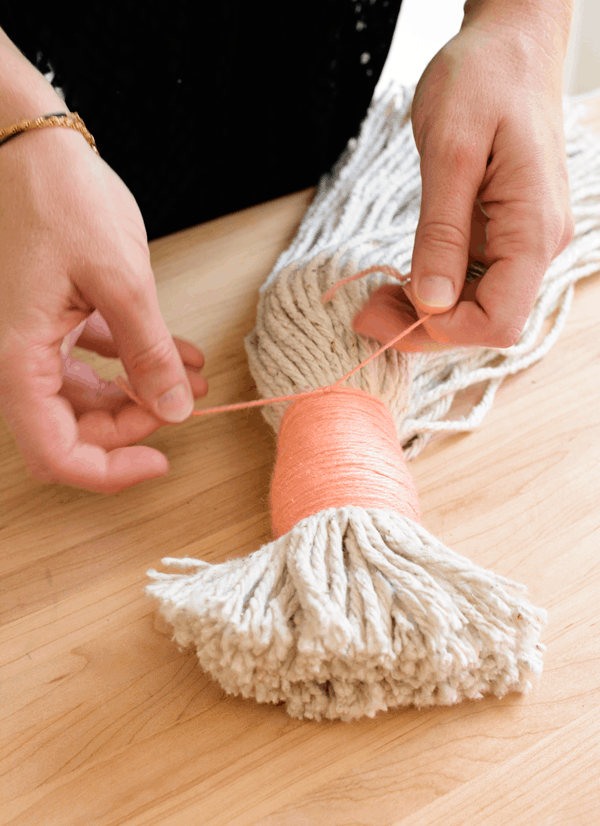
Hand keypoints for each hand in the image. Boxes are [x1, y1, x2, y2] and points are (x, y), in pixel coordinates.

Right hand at [0, 126, 207, 492]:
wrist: (33, 143)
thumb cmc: (60, 198)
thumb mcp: (121, 280)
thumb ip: (149, 353)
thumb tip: (174, 409)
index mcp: (18, 358)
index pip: (55, 452)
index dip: (108, 471)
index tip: (158, 461)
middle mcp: (19, 358)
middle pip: (74, 430)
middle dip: (133, 427)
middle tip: (181, 404)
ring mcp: (35, 341)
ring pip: (87, 400)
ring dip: (142, 396)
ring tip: (194, 378)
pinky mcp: (54, 320)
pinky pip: (95, 361)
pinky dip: (136, 363)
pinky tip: (181, 354)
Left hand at [354, 5, 574, 350]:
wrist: (509, 40)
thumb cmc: (485, 78)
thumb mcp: (451, 154)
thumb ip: (441, 233)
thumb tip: (432, 302)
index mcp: (533, 229)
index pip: (499, 321)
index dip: (444, 331)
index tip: (390, 312)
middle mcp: (538, 243)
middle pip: (486, 319)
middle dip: (426, 326)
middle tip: (365, 313)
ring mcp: (524, 239)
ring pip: (477, 304)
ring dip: (426, 311)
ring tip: (376, 297)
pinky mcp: (506, 231)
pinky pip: (473, 278)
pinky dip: (434, 287)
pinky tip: (401, 278)